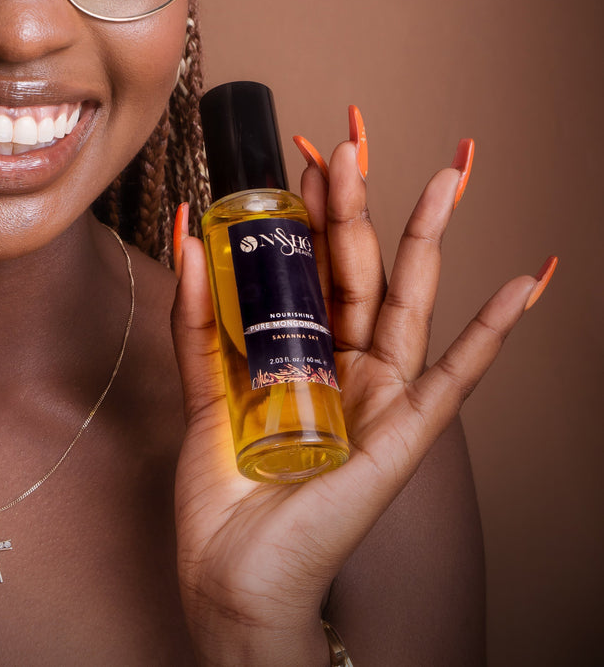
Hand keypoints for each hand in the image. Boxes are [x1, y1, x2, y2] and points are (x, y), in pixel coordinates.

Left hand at [170, 112, 554, 665]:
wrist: (231, 568)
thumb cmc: (224, 485)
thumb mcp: (202, 382)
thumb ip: (198, 313)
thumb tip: (189, 232)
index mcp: (305, 352)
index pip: (317, 264)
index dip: (316, 209)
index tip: (308, 153)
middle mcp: (349, 365)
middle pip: (363, 271)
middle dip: (360, 206)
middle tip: (353, 143)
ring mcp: (381, 397)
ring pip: (411, 303)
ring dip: (428, 239)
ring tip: (451, 174)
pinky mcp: (402, 436)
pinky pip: (456, 378)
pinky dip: (492, 332)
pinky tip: (523, 284)